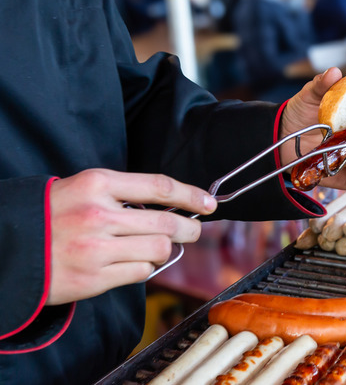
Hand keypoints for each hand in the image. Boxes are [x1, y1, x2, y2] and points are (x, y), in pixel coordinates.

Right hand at [47, 169, 216, 304]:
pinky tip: (132, 262)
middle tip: (193, 230)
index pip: (160, 187)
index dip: (191, 195)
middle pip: (167, 222)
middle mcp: (98, 215)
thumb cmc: (51, 215)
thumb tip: (171, 204)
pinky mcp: (93, 278)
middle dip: (189, 228)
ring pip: (158, 249)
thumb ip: (123, 194)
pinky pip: (141, 273)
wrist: (8, 246)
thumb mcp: (83, 189)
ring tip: (152, 246)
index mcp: (97, 185)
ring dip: (163, 249)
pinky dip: (144, 268)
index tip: (208, 203)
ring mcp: (96, 248)